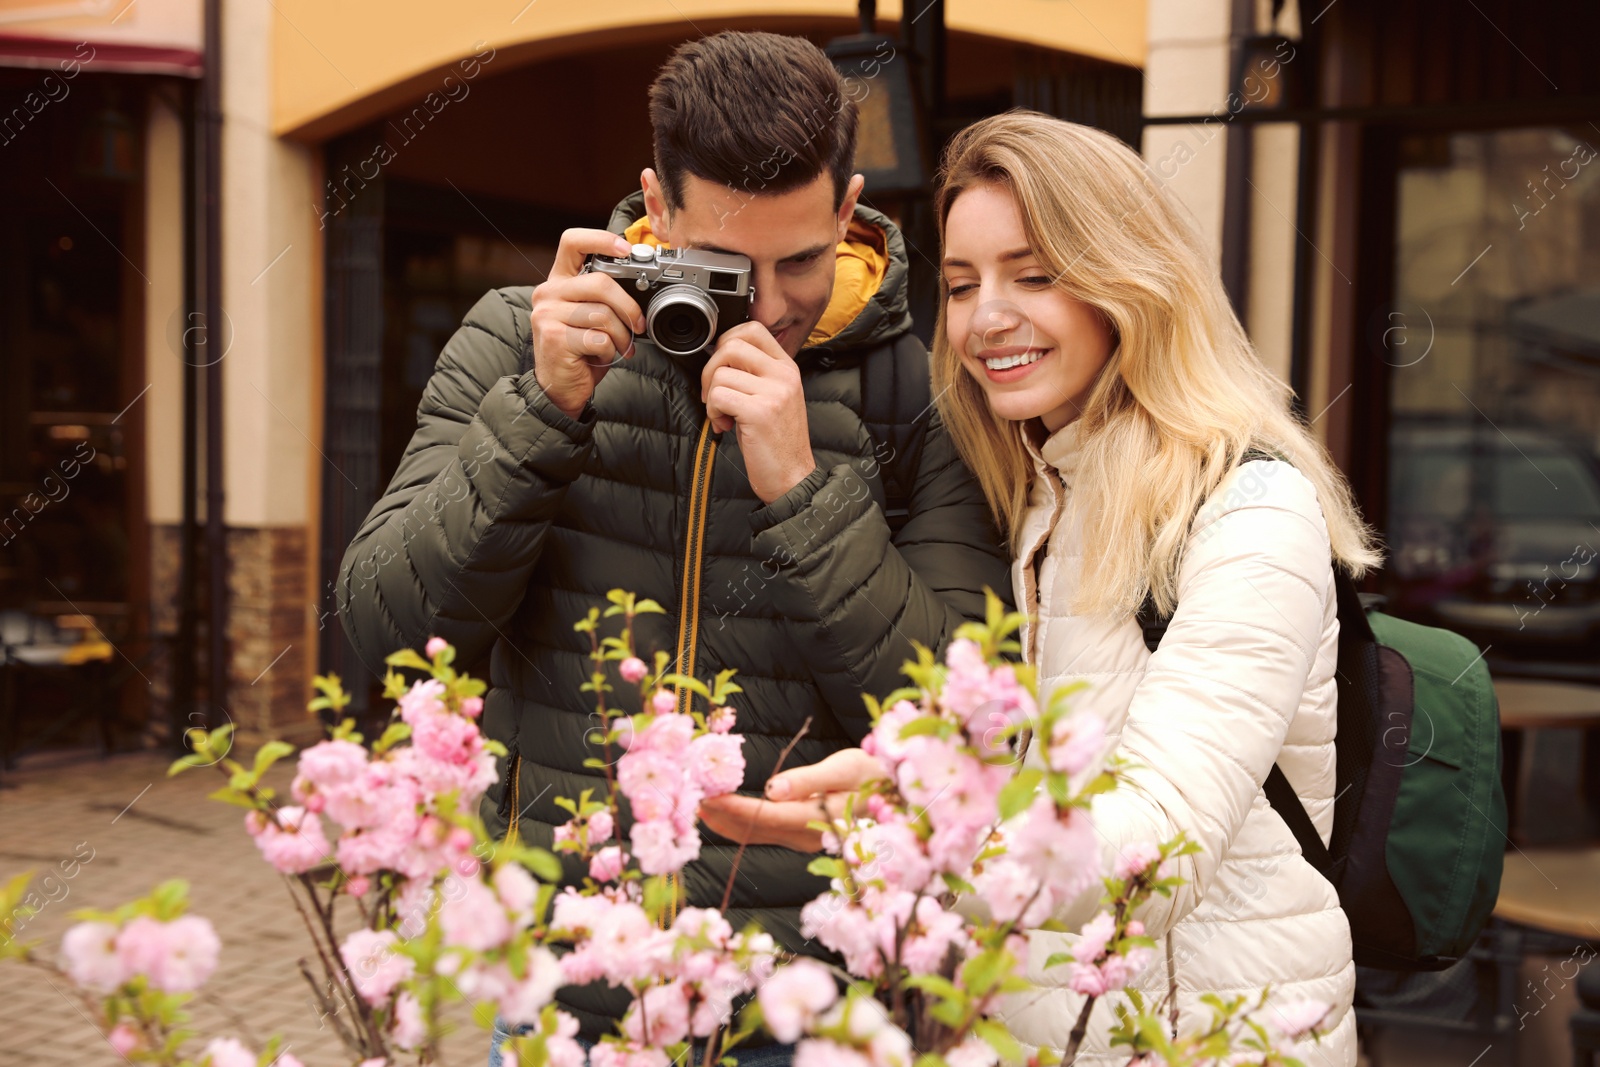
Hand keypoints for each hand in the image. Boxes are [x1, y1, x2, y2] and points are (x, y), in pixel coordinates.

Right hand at [529, 229, 648, 418]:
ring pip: (603, 314)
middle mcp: (548, 293)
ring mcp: (548, 314)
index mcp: (559, 281)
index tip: (626, 249)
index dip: (601, 239)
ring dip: (621, 335)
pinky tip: (602, 357)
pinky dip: (609, 351)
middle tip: (638, 325)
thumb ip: (604, 297)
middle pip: (600, 282)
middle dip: (628, 307)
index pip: (573, 242)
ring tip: (618, 347)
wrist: (559, 388)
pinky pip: (598, 338)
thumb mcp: (591, 316)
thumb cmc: (580, 351)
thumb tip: (641, 286)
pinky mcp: (554, 337)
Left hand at [698, 748, 883, 850]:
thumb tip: (772, 789)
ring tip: (697, 806)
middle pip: (755, 829)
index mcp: (818, 820)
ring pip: (757, 835)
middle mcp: (808, 837)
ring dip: (726, 821)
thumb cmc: (874, 773)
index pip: (766, 816)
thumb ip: (809, 780)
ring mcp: (805, 840)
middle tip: (688, 798)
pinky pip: (765, 834)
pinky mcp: (804, 835)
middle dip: (721, 814)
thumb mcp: (846, 769)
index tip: (707, 795)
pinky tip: (721, 819)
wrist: (898, 793)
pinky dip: (739, 825)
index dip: (734, 807)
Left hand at [701, 321, 815, 502]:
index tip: (721, 367)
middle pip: (731, 345)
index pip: (753, 329)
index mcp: (787, 367)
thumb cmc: (778, 442)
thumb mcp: (775, 398)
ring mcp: (774, 392)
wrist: (793, 478)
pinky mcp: (760, 412)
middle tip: (714, 394)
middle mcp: (783, 375)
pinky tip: (726, 426)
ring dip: (712, 398)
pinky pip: (718, 397)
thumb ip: (755, 374)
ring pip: (720, 374)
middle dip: (711, 370)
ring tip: (725, 417)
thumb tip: (719, 357)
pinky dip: (713, 413)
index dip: (726, 342)